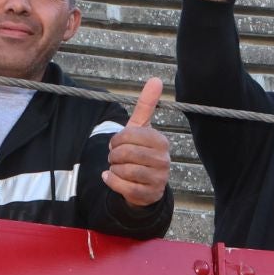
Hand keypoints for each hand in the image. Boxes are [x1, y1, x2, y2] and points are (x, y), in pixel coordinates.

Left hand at [101, 77, 170, 207]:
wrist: (144, 184)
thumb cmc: (140, 151)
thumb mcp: (141, 129)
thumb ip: (147, 105)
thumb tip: (156, 79)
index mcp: (161, 141)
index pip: (130, 135)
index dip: (117, 138)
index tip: (116, 142)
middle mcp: (164, 160)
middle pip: (126, 153)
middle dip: (114, 155)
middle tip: (115, 157)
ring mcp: (159, 179)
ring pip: (125, 170)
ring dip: (113, 168)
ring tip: (116, 167)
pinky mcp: (149, 195)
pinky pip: (123, 186)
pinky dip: (111, 181)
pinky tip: (109, 177)